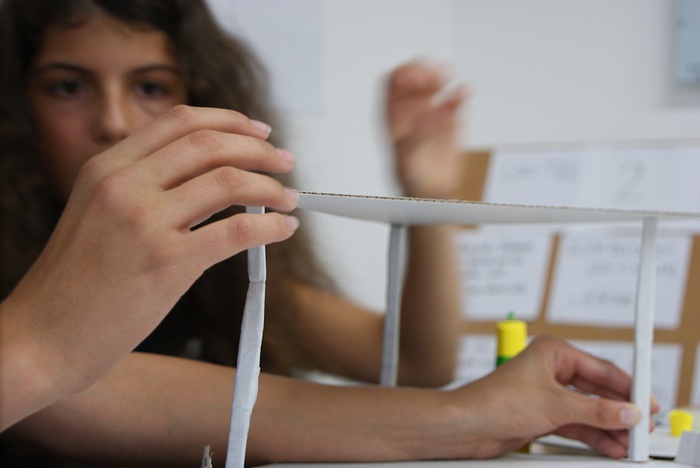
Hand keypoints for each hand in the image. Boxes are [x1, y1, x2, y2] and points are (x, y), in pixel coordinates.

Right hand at [0, 106, 297, 428]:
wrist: (42, 338)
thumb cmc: (73, 284)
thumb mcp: (96, 215)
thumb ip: (142, 188)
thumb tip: (210, 180)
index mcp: (105, 167)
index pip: (179, 121)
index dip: (228, 120)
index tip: (258, 131)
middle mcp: (124, 185)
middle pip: (210, 143)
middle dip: (259, 148)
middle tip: (285, 160)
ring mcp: (144, 222)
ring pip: (229, 180)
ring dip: (271, 186)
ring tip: (289, 198)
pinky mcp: (166, 263)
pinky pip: (236, 232)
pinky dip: (270, 226)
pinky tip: (283, 229)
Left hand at [385, 60, 468, 198]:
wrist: (433, 194)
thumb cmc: (413, 180)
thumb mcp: (407, 160)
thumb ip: (416, 136)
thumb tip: (427, 114)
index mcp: (393, 117)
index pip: (392, 83)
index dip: (403, 75)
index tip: (415, 77)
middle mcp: (411, 110)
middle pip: (414, 77)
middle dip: (423, 70)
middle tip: (433, 77)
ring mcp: (431, 111)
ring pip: (433, 82)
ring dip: (440, 74)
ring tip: (447, 76)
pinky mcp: (450, 119)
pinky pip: (455, 99)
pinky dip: (460, 91)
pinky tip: (463, 91)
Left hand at [450, 335, 657, 458]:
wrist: (467, 425)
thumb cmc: (497, 401)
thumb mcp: (555, 405)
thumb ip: (596, 410)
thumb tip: (628, 413)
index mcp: (552, 352)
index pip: (600, 368)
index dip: (627, 387)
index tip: (647, 402)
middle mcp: (551, 370)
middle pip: (597, 391)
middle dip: (619, 410)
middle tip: (643, 427)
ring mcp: (547, 394)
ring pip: (588, 409)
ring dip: (608, 426)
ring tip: (631, 443)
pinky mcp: (541, 414)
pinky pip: (575, 423)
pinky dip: (592, 434)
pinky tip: (610, 445)